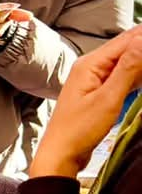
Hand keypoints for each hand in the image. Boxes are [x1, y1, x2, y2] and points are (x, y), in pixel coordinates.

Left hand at [30, 25, 141, 178]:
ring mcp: (94, 79)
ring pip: (127, 62)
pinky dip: (137, 76)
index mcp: (90, 63)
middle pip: (128, 48)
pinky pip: (123, 77)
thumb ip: (128, 68)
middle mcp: (91, 66)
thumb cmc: (79, 130)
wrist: (60, 154)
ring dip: (141, 62)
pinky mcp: (99, 92)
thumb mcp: (108, 98)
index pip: (128, 39)